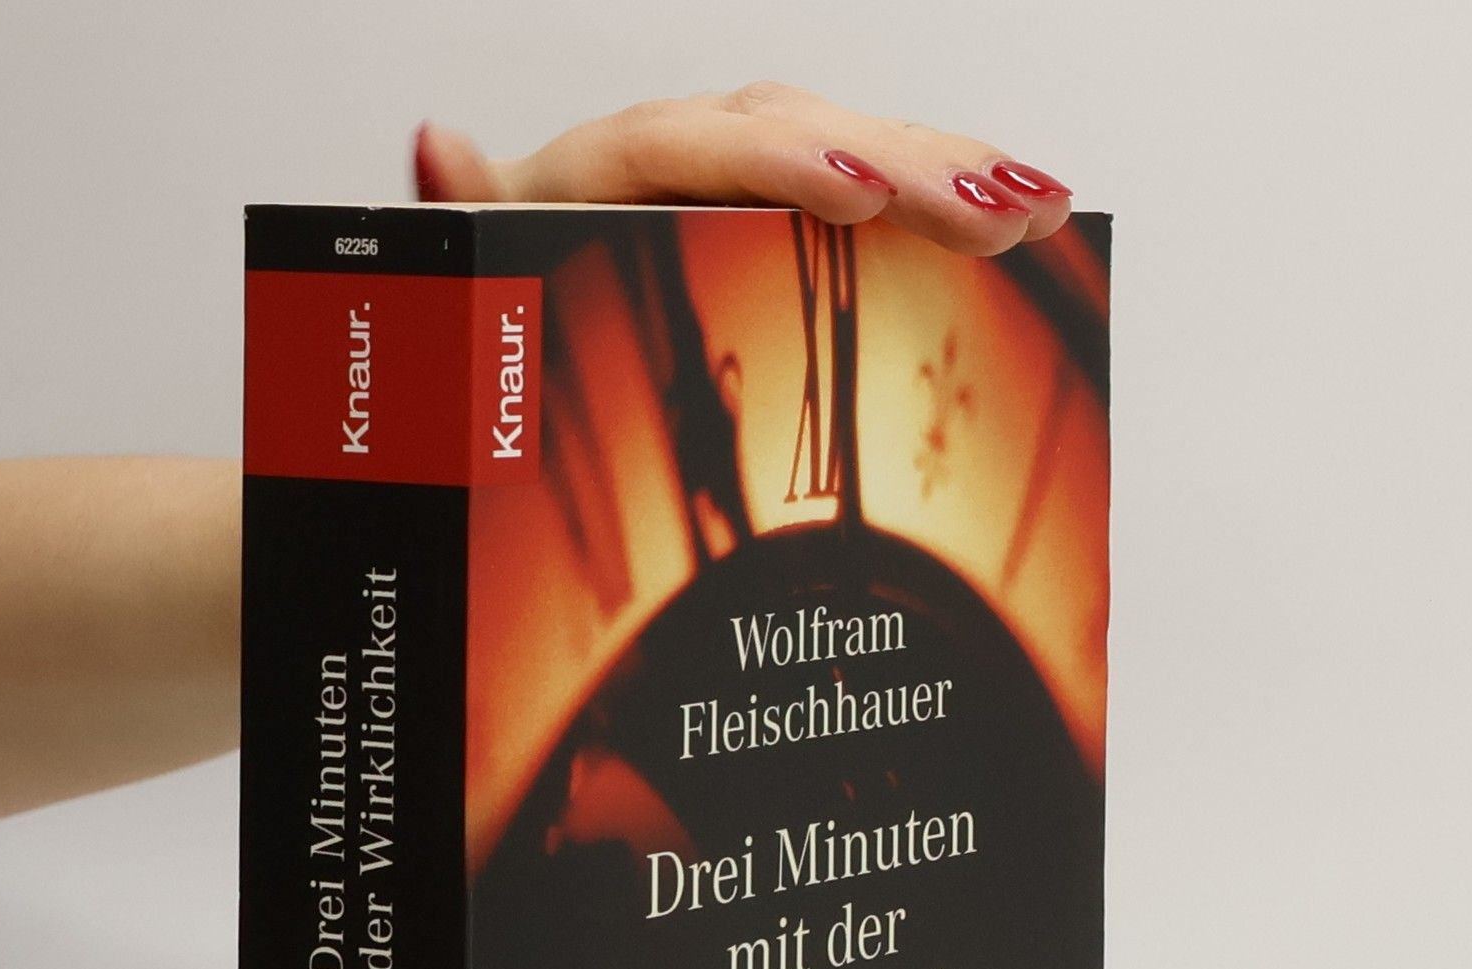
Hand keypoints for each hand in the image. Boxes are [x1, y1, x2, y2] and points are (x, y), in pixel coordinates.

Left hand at [411, 83, 1073, 258]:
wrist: (496, 333)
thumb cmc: (487, 313)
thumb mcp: (462, 279)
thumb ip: (461, 221)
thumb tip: (436, 143)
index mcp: (599, 172)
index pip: (692, 148)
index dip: (779, 163)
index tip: (857, 195)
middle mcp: (676, 160)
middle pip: (797, 134)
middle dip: (903, 166)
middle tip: (992, 211)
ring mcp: (734, 183)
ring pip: (849, 147)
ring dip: (949, 169)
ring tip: (1035, 203)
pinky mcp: (777, 214)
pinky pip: (868, 188)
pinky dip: (945, 193)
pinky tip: (1021, 210)